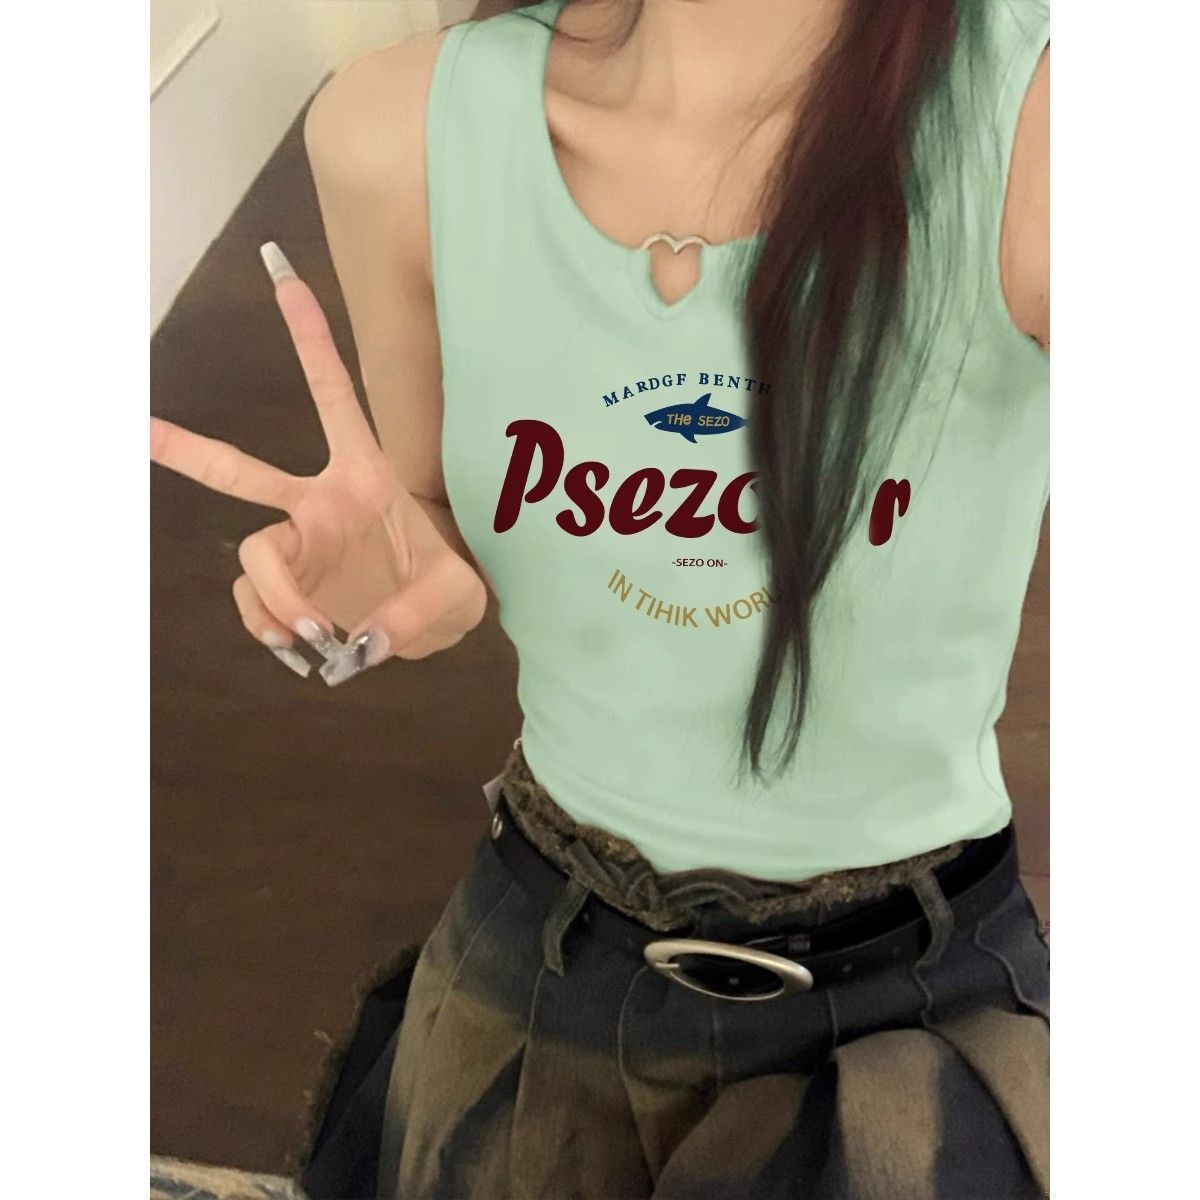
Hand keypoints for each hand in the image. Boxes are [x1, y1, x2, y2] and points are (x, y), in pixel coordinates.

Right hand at [150, 242, 487, 684]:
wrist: (434, 624)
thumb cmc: (452, 588)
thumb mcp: (460, 596)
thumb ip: (418, 613)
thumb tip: (361, 640)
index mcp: (365, 475)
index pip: (334, 397)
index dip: (309, 341)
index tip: (282, 277)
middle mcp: (319, 503)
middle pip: (242, 473)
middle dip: (190, 450)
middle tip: (138, 431)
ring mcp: (299, 546)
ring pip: (251, 557)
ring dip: (274, 598)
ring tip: (316, 632)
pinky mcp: (290, 588)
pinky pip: (256, 604)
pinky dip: (269, 627)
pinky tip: (298, 644)